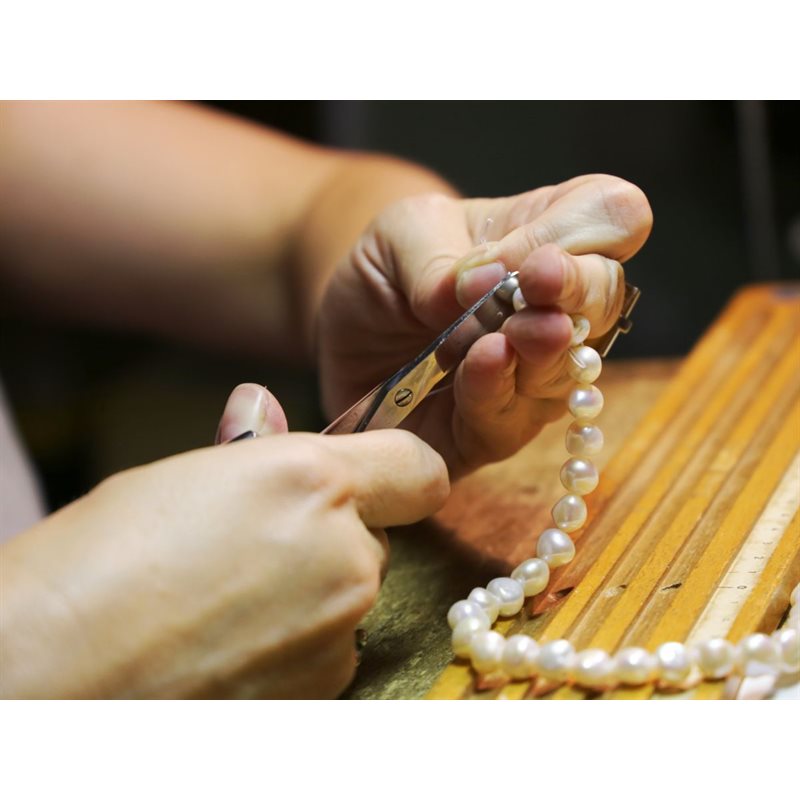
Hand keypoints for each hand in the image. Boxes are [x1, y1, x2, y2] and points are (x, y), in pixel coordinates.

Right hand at [0, 387, 447, 698]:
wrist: (55, 669)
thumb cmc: (101, 560)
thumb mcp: (177, 478)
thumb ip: (250, 449)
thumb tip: (261, 408)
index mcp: (314, 481)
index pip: (419, 468)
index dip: (396, 471)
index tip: (371, 478)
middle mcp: (347, 553)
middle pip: (374, 533)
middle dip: (333, 533)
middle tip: (257, 543)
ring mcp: (340, 628)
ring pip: (352, 592)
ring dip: (314, 590)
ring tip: (229, 599)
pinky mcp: (324, 688)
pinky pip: (331, 647)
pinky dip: (298, 641)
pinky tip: (231, 642)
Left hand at [318, 174, 652, 476]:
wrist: (339, 334)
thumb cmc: (386, 271)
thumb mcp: (400, 235)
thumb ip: (440, 253)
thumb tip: (486, 281)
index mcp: (548, 238)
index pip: (613, 215)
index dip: (590, 229)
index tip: (537, 255)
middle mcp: (556, 309)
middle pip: (607, 296)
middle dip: (577, 292)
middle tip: (538, 285)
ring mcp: (534, 374)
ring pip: (572, 368)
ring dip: (542, 351)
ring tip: (504, 337)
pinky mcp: (495, 429)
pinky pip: (512, 419)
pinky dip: (496, 391)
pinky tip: (477, 366)